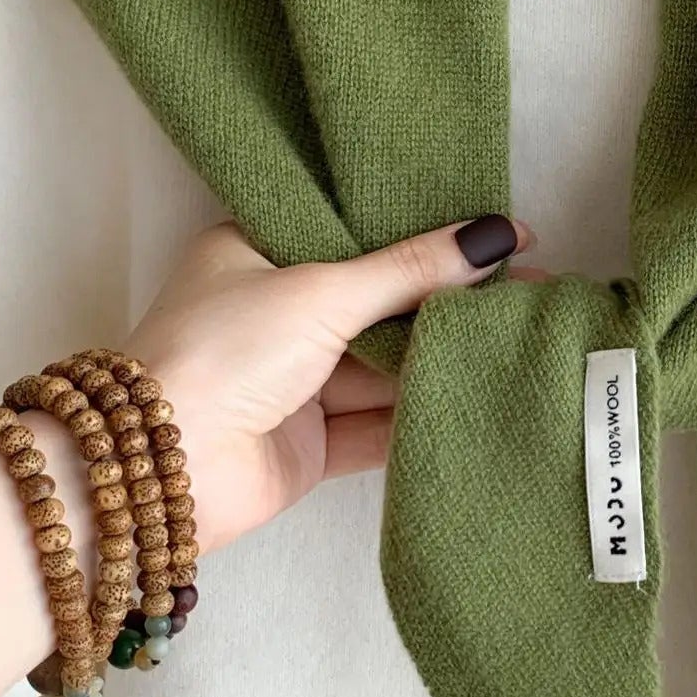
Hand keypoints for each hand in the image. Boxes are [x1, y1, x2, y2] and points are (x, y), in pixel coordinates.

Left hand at [120, 215, 537, 554]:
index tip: (492, 226)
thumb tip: (500, 235)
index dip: (420, 229)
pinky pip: (381, 421)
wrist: (162, 470)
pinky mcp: (313, 444)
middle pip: (377, 300)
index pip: (350, 231)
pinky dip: (427, 410)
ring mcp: (294, 382)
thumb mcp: (322, 291)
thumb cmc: (226, 348)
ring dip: (445, 353)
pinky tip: (491, 389)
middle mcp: (275, 313)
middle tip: (534, 280)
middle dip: (446, 297)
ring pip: (384, 362)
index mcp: (255, 253)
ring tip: (528, 330)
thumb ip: (413, 270)